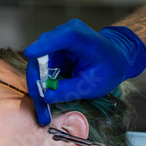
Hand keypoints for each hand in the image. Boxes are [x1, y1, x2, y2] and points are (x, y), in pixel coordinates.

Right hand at [25, 19, 145, 125]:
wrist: (115, 59)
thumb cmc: (108, 69)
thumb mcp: (91, 85)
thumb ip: (69, 90)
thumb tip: (46, 97)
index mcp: (79, 37)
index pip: (58, 38)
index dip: (43, 45)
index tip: (30, 54)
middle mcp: (63, 33)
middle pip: (40, 57)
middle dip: (37, 84)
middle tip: (41, 109)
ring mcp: (55, 41)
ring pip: (37, 65)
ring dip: (37, 88)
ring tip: (43, 111)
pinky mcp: (51, 50)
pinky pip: (40, 68)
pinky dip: (41, 84)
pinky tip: (44, 101)